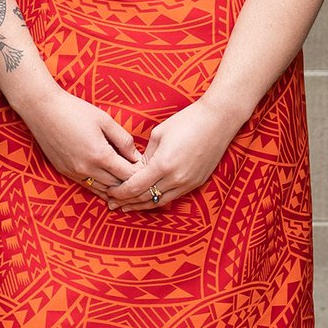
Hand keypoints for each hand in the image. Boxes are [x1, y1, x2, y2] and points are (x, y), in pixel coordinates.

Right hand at [17, 85, 141, 192]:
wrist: (43, 110)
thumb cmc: (75, 110)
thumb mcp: (104, 120)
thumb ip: (123, 139)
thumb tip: (136, 156)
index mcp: (99, 155)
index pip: (127, 174)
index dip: (141, 174)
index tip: (149, 169)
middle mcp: (87, 169)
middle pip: (116, 185)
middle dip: (131, 183)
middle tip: (142, 178)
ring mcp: (74, 173)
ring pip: (101, 190)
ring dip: (116, 189)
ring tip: (128, 184)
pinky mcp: (64, 172)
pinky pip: (87, 187)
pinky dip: (100, 187)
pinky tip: (109, 185)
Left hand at [106, 98, 242, 211]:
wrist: (218, 121)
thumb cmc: (187, 121)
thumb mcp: (159, 134)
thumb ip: (146, 155)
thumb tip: (136, 169)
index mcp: (163, 165)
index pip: (135, 187)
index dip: (120, 192)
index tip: (109, 191)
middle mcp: (176, 179)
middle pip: (145, 198)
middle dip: (127, 202)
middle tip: (112, 203)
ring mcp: (188, 183)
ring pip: (159, 201)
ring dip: (141, 205)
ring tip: (126, 206)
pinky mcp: (197, 183)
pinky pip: (173, 196)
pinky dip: (158, 199)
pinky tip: (149, 199)